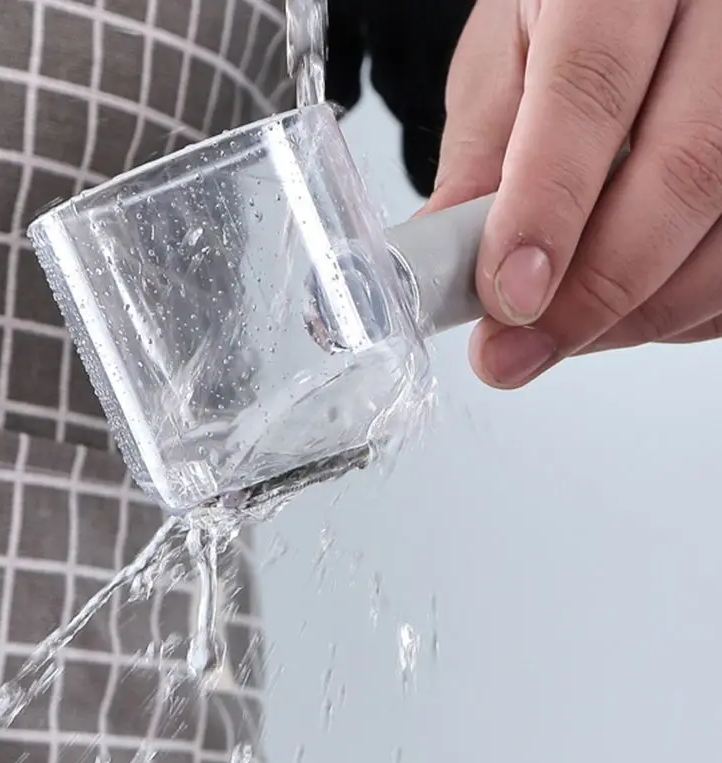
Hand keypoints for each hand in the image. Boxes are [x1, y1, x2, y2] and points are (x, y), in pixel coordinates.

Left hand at [426, 0, 721, 387]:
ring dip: (642, 313)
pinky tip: (632, 312)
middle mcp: (720, 15)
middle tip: (517, 354)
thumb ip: (481, 158)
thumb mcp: (503, 61)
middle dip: (594, 291)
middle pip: (685, 169)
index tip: (510, 299)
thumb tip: (444, 262)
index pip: (590, 92)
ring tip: (562, 337)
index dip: (548, 208)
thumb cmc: (567, 12)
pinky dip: (689, 308)